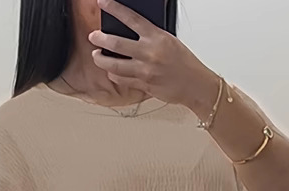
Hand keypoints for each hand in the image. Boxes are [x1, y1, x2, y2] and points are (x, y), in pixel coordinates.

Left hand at [89, 0, 219, 113]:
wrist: (195, 84)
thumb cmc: (184, 63)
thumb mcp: (169, 41)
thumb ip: (150, 37)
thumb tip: (131, 33)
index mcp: (156, 36)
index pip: (131, 18)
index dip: (114, 8)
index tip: (103, 2)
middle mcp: (149, 52)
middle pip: (116, 43)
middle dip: (100, 38)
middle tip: (93, 36)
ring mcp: (145, 70)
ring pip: (114, 65)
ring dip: (101, 60)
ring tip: (96, 55)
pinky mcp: (143, 85)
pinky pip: (122, 79)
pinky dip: (113, 74)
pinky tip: (111, 71)